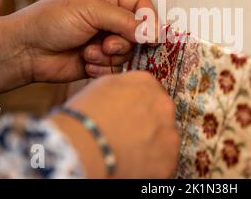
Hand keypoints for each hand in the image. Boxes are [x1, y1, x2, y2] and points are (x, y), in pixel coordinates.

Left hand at [0, 0, 156, 94]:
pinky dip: (103, 68)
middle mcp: (108, 18)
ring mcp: (104, 40)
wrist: (25, 51)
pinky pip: (115, 67)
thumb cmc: (52, 21)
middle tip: (108, 45)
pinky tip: (86, 63)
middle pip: (138, 32)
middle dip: (124, 41)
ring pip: (128, 52)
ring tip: (89, 53)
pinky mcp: (98, 61)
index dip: (149, 19)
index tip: (151, 35)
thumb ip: (125, 20)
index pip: (141, 4)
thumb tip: (155, 33)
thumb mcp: (91, 11)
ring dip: (110, 56)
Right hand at [50, 72, 179, 178]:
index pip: (150, 92)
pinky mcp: (167, 160)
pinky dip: (150, 167)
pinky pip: (162, 163)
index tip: (129, 117)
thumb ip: (122, 87)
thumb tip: (125, 94)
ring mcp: (168, 133)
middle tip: (126, 136)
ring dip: (150, 146)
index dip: (137, 107)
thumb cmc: (84, 117)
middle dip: (147, 126)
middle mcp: (163, 105)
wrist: (82, 146)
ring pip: (163, 140)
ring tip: (126, 153)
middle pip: (159, 116)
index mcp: (146, 83)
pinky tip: (131, 165)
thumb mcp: (101, 86)